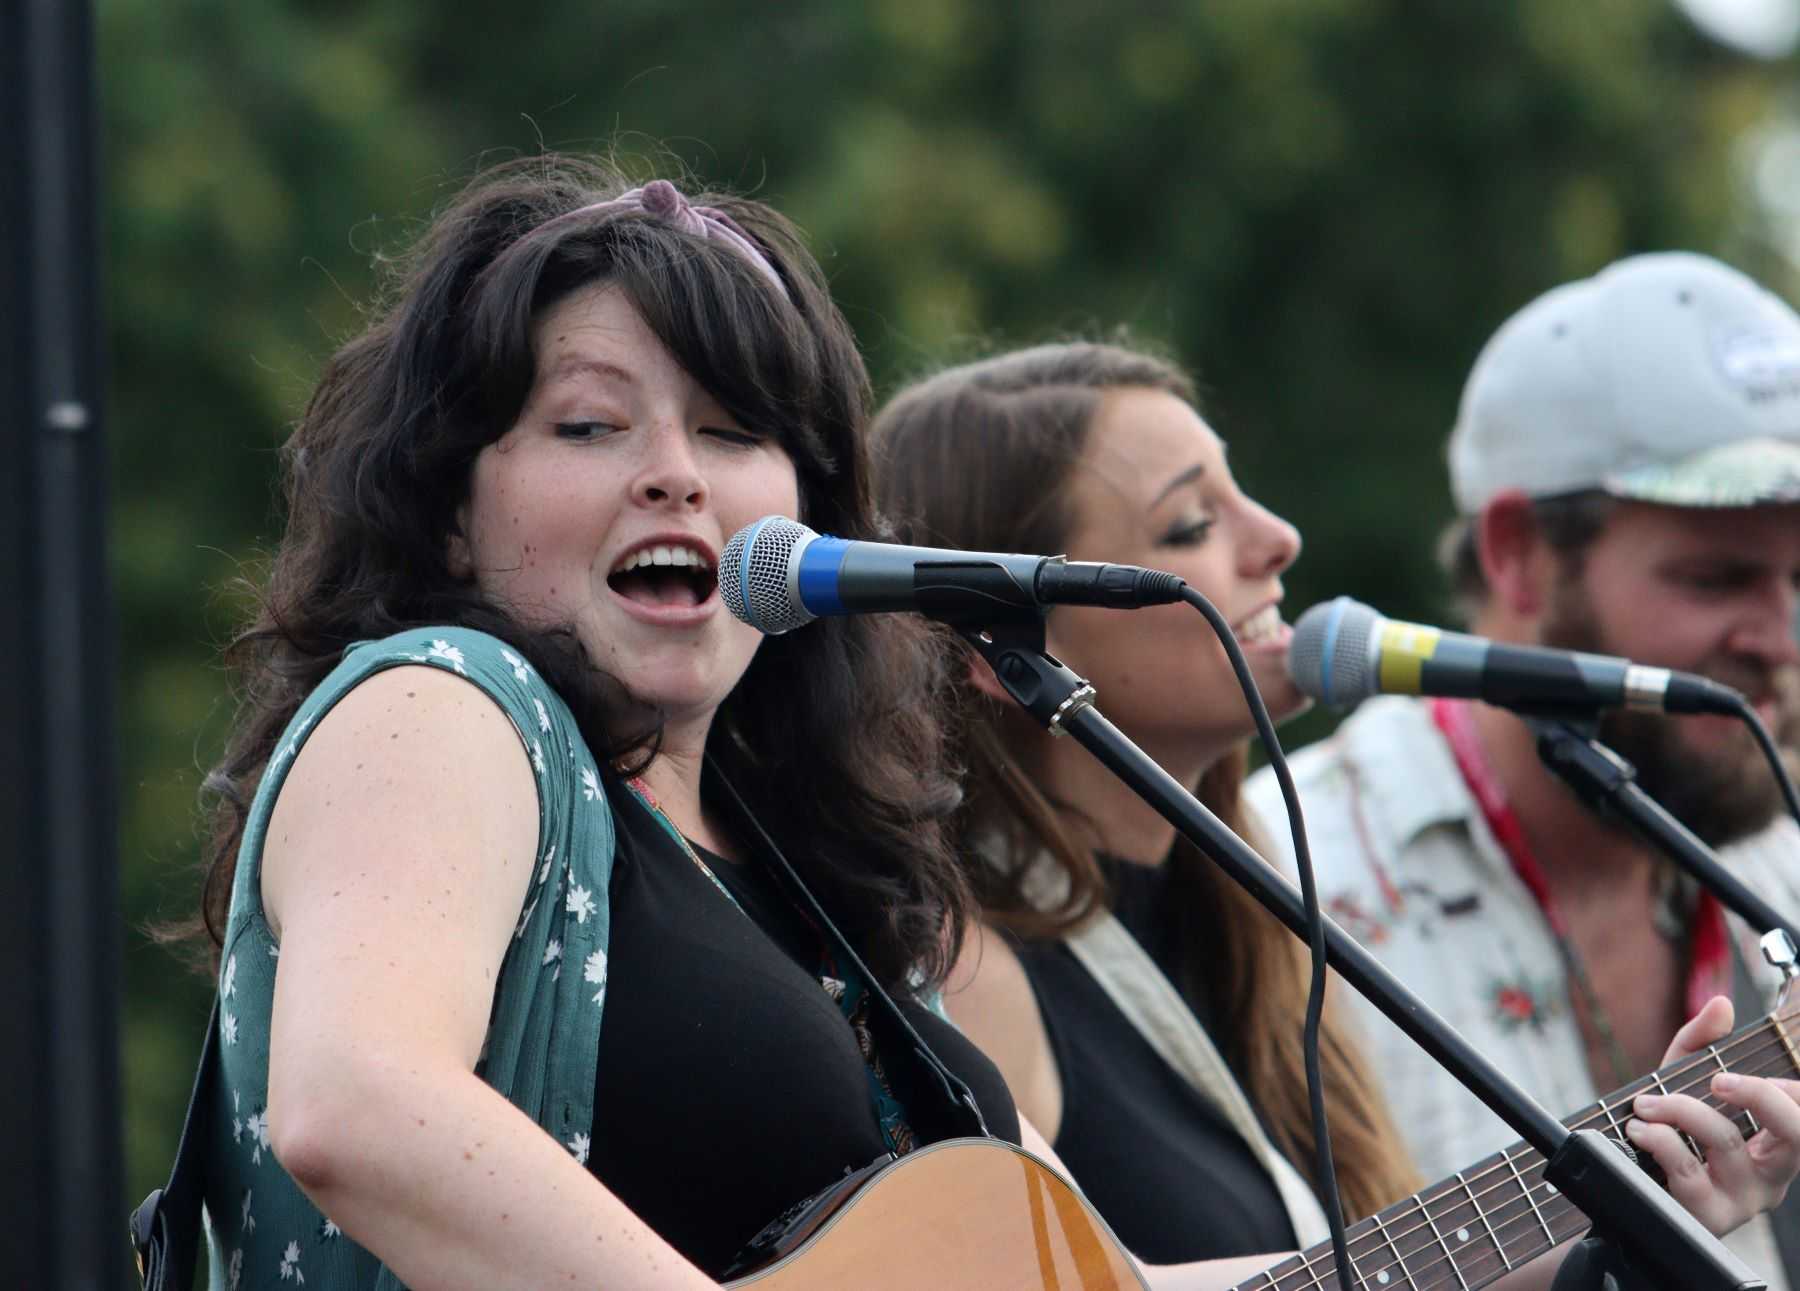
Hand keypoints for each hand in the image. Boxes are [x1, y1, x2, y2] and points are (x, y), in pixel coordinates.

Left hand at [1623, 995, 1799, 1234]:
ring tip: (1646, 1104)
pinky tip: (1640, 1128)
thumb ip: (1702, 1043)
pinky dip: (1660, 1139)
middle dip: (1760, 1096)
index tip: (1739, 1072)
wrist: (1631, 1187)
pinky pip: (1688, 1171)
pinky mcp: (1707, 1216)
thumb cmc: (1669, 1133)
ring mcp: (1743, 1199)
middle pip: (1797, 1133)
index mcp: (1779, 1145)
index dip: (1787, 1089)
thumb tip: (1721, 1004)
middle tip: (1718, 1079)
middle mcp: (1773, 1175)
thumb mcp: (1683, 1083)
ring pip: (1727, 1142)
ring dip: (1680, 1110)